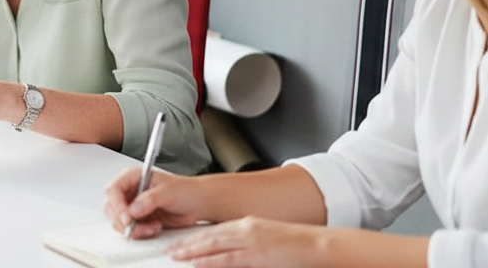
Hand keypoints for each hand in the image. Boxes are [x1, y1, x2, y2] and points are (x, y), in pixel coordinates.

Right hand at [104, 167, 204, 238]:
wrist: (198, 204)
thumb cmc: (186, 191)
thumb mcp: (168, 192)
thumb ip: (149, 199)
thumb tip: (133, 209)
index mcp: (133, 177)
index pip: (113, 190)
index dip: (117, 205)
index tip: (127, 218)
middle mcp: (130, 191)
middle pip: (111, 207)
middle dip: (123, 220)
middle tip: (137, 227)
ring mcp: (133, 206)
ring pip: (118, 221)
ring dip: (133, 228)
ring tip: (152, 227)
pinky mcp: (138, 219)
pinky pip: (129, 229)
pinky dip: (139, 233)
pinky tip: (154, 228)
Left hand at [165, 217, 327, 267]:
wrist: (318, 246)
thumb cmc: (296, 246)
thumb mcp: (267, 241)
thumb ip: (246, 247)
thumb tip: (228, 255)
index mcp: (248, 224)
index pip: (214, 230)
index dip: (195, 236)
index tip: (181, 242)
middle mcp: (246, 229)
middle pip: (209, 236)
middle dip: (187, 243)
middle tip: (169, 249)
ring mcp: (251, 242)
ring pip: (213, 245)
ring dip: (192, 251)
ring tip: (175, 256)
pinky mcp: (257, 256)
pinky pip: (227, 259)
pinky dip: (210, 261)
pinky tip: (197, 263)